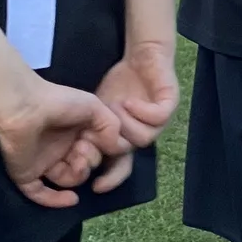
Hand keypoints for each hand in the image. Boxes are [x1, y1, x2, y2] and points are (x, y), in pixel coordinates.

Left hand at [0, 76, 123, 208]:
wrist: (23, 105)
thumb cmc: (59, 102)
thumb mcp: (94, 107)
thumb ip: (111, 126)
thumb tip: (119, 149)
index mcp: (74, 133)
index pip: (94, 152)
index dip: (102, 150)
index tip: (103, 141)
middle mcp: (59, 149)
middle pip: (83, 167)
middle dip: (90, 160)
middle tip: (82, 146)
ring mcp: (42, 163)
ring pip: (67, 180)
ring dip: (78, 175)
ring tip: (78, 162)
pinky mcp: (26, 175)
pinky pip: (40, 194)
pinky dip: (56, 200)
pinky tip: (73, 199)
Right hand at [91, 40, 177, 191]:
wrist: (142, 56)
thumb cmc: (119, 84)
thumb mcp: (98, 109)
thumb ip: (89, 129)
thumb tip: (72, 152)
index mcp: (127, 139)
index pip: (120, 168)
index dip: (109, 179)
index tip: (93, 186)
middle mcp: (144, 134)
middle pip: (132, 157)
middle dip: (113, 151)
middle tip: (97, 142)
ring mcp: (158, 121)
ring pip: (143, 139)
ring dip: (125, 124)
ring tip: (114, 107)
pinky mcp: (169, 103)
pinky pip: (157, 117)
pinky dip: (141, 111)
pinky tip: (128, 101)